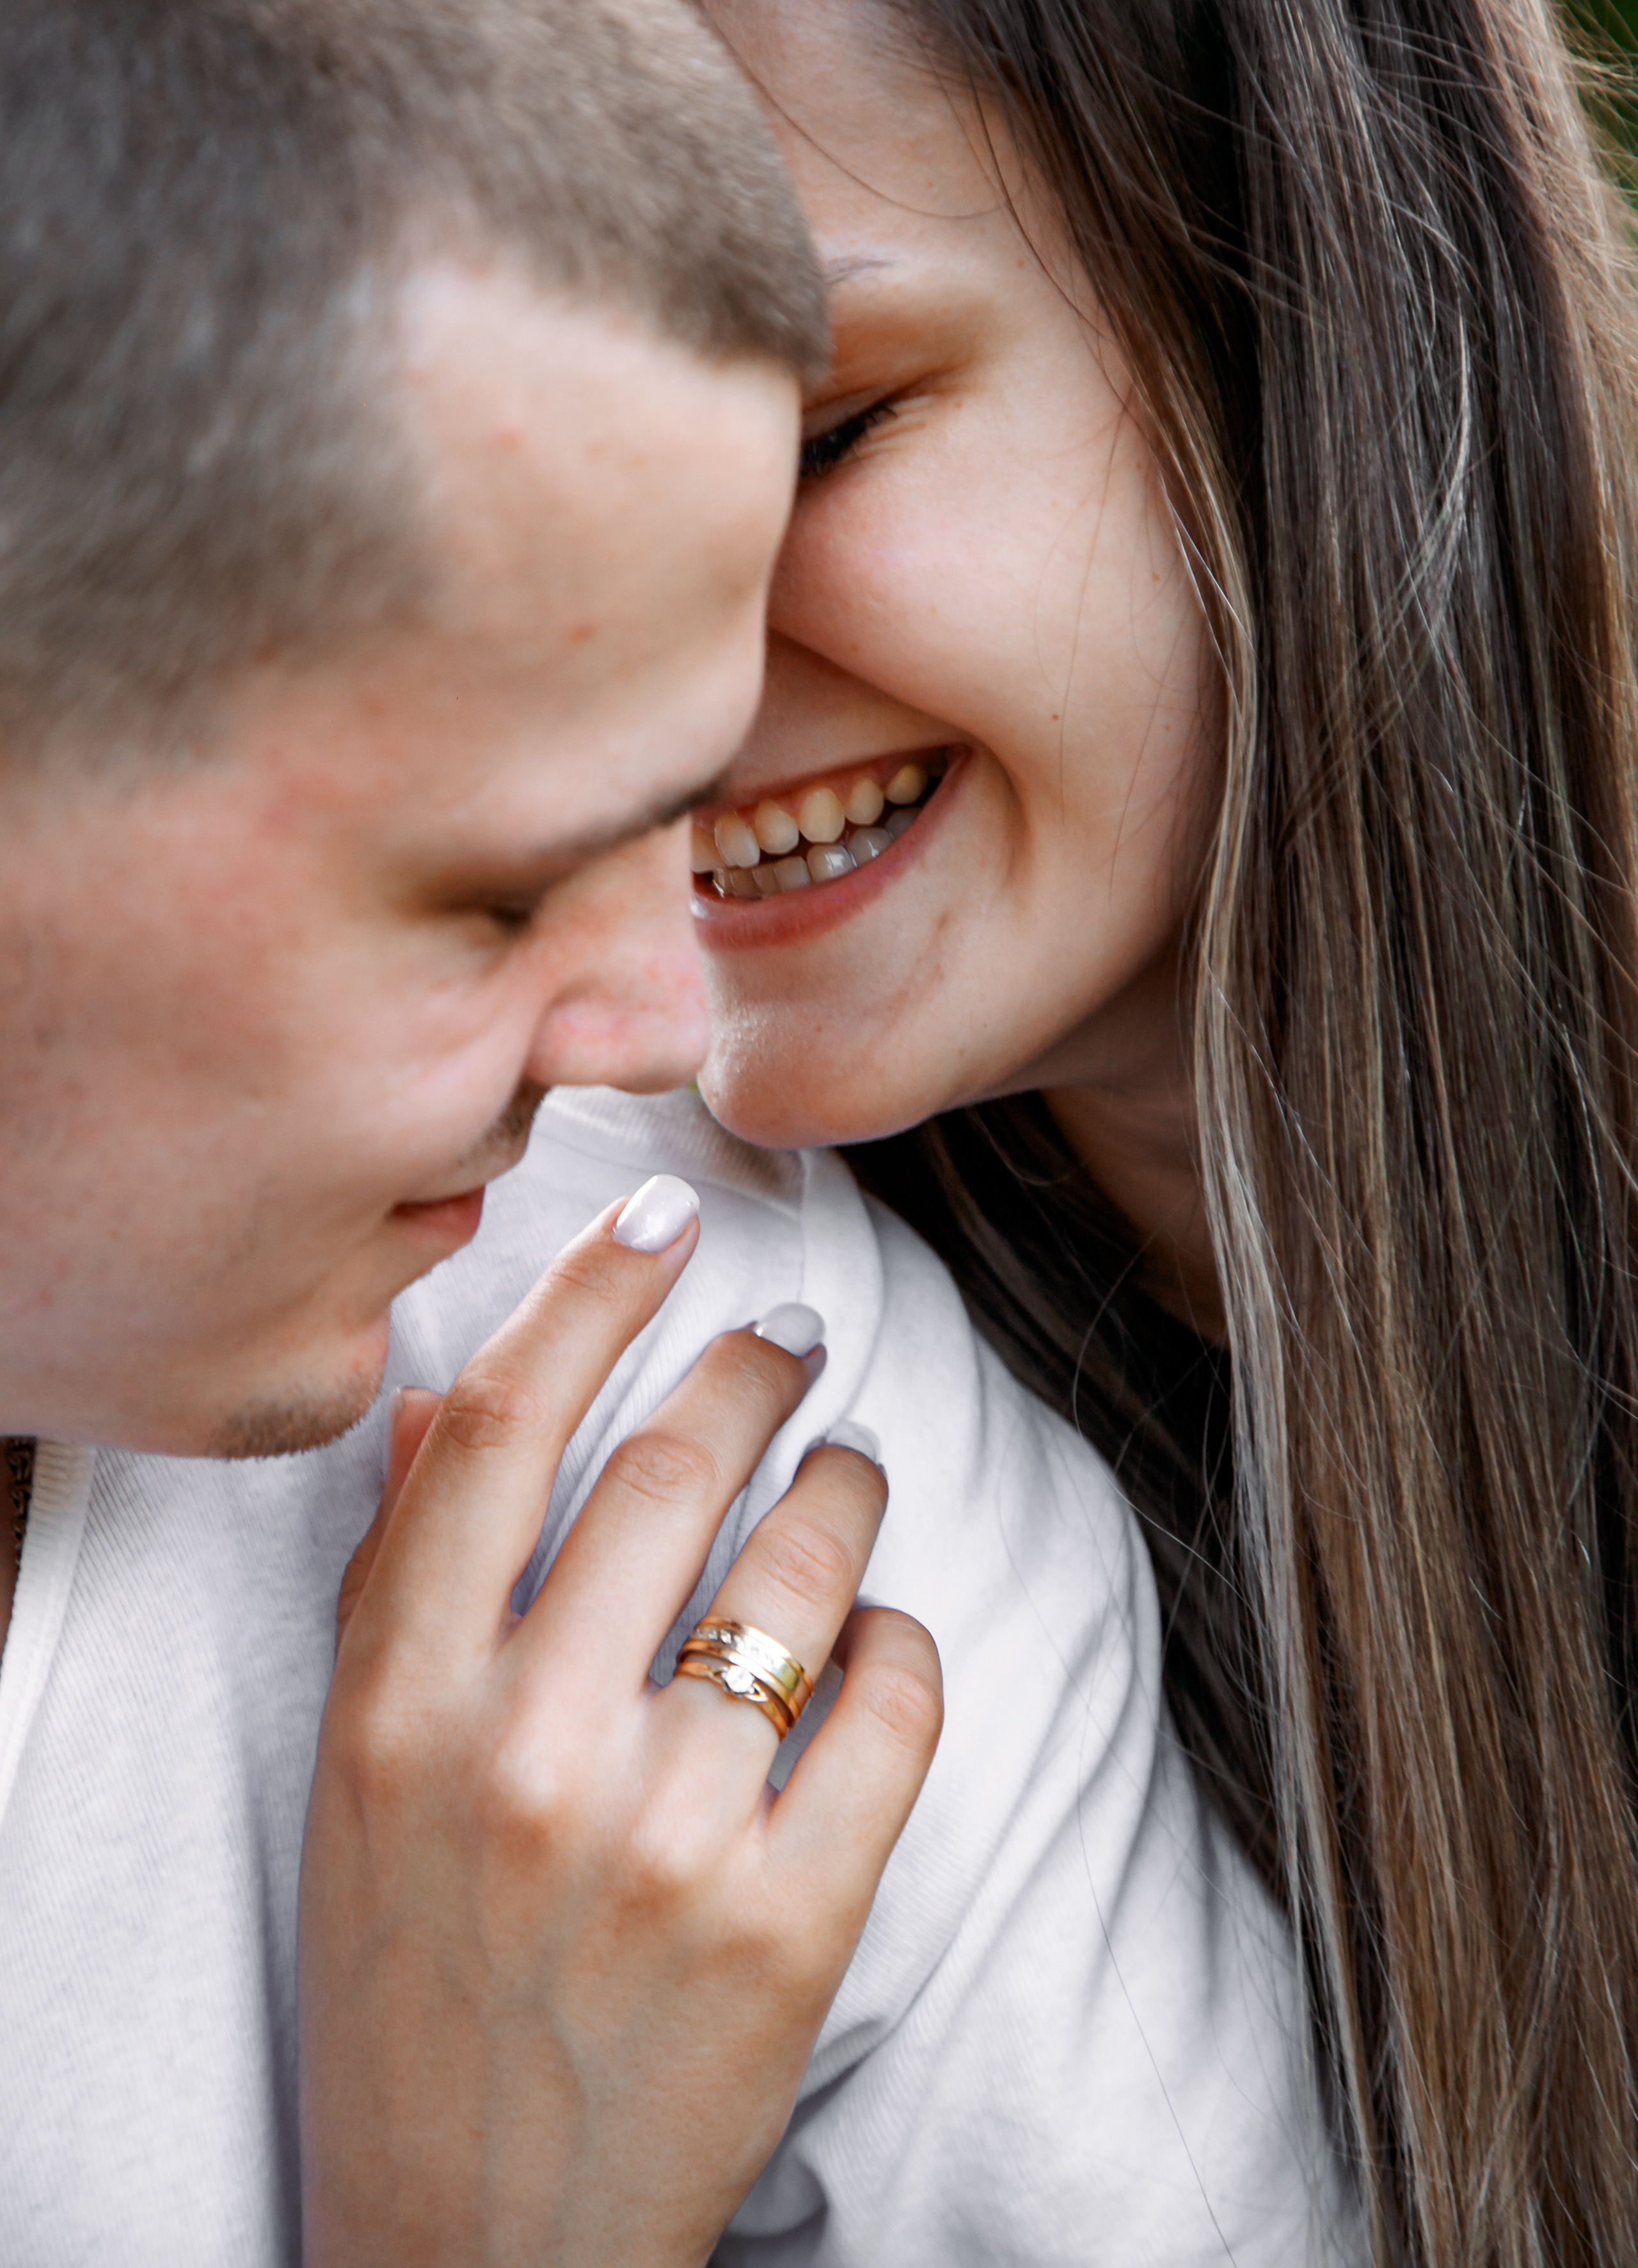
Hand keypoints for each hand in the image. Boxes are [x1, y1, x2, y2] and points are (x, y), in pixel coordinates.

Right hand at [298, 1189, 942, 2267]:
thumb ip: (402, 1582)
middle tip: (796, 1329)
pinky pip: (889, 1705)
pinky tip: (878, 1635)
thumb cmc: (415, 1982)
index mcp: (401, 1703)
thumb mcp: (359, 1779)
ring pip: (803, 1563)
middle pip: (673, 1466)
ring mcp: (665, 1839)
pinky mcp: (789, 1924)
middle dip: (756, 1360)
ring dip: (846, 1483)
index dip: (595, 1289)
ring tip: (850, 1469)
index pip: (505, 1427)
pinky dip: (901, 1639)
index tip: (664, 1209)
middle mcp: (526, 1751)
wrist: (479, 2242)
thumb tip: (450, 1398)